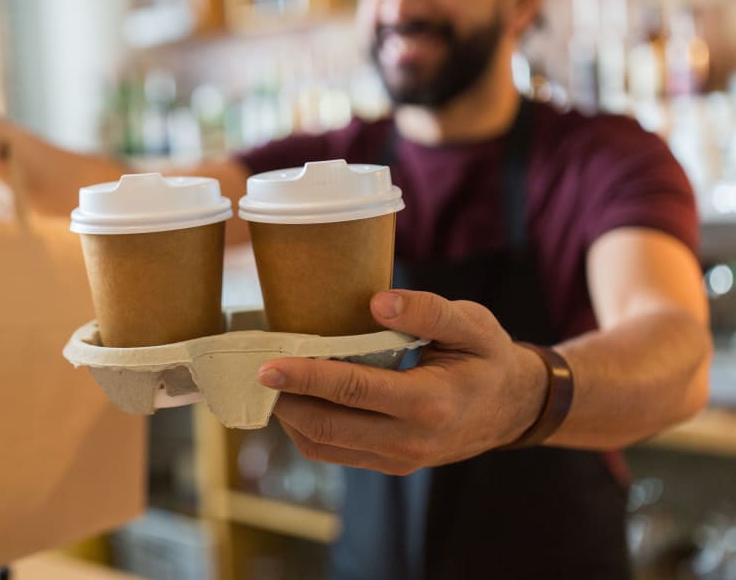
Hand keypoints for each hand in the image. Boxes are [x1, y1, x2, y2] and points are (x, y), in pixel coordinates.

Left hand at [257, 290, 547, 474]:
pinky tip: (296, 399)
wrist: (514, 407)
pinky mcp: (389, 464)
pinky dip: (306, 428)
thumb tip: (377, 302)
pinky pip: (335, 452)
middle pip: (328, 427)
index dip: (306, 377)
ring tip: (270, 383)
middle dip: (284, 400)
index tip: (267, 365)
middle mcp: (411, 440)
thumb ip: (428, 310)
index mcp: (432, 403)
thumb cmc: (488, 356)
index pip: (354, 390)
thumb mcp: (472, 323)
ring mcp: (399, 458)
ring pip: (324, 446)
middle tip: (253, 371)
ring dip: (290, 417)